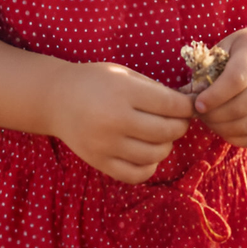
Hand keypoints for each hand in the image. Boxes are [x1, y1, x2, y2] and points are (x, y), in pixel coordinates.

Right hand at [50, 62, 193, 182]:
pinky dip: (150, 166)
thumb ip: (154, 89)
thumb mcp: (124, 74)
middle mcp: (115, 120)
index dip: (187, 107)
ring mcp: (107, 145)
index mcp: (123, 92)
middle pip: (167, 131)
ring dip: (166, 145)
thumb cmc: (95, 81)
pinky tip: (148, 153)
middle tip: (179, 120)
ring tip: (161, 135)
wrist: (56, 99)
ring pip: (155, 154)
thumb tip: (187, 105)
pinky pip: (137, 174)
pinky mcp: (100, 162)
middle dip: (180, 125)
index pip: (171, 105)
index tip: (190, 106)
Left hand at [191, 23, 246, 146]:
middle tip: (199, 113)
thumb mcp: (231, 44)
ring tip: (209, 121)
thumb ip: (210, 65)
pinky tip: (225, 129)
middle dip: (214, 115)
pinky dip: (238, 138)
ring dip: (223, 128)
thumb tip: (189, 93)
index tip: (197, 104)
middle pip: (241, 107)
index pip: (236, 80)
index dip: (214, 96)